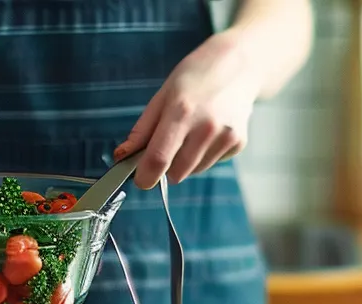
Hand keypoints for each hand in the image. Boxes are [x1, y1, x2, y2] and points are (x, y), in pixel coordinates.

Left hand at [114, 32, 262, 189]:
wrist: (239, 65)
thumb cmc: (196, 76)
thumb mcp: (163, 96)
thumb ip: (142, 130)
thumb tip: (122, 156)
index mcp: (181, 112)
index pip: (159, 159)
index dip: (145, 176)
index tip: (141, 180)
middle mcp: (206, 127)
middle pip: (177, 173)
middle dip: (166, 167)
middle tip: (168, 143)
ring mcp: (226, 137)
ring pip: (194, 171)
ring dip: (186, 161)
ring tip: (192, 131)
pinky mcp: (238, 143)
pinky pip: (211, 163)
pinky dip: (204, 154)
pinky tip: (209, 131)